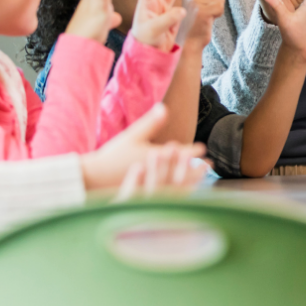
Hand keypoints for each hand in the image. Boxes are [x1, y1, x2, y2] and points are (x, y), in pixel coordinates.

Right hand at [80, 104, 206, 191]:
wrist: (94, 178)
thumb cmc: (113, 156)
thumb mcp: (132, 136)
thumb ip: (151, 123)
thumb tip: (164, 107)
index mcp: (154, 159)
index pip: (179, 154)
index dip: (192, 151)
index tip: (204, 149)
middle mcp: (156, 175)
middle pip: (182, 171)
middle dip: (197, 168)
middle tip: (210, 165)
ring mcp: (152, 188)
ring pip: (178, 186)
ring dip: (191, 181)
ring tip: (202, 178)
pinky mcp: (146, 197)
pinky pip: (168, 197)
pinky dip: (179, 193)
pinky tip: (184, 192)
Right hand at [180, 0, 227, 49]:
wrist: (188, 45)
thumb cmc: (196, 27)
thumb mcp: (205, 7)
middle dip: (216, 2)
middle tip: (203, 15)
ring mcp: (193, 0)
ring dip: (217, 10)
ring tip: (204, 19)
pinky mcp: (200, 8)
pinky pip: (220, 5)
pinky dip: (218, 15)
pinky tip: (207, 21)